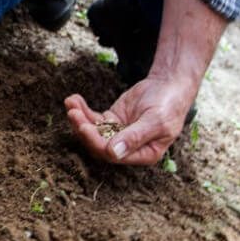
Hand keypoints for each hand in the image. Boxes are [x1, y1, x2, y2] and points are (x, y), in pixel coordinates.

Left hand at [64, 76, 196, 164]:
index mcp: (143, 154)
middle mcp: (128, 148)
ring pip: (93, 131)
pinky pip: (93, 119)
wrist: (169, 85)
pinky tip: (73, 99)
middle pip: (98, 144)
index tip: (84, 127)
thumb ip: (135, 137)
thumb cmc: (168, 105)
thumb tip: (113, 153)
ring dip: (79, 118)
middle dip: (83, 129)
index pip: (113, 155)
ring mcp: (117, 134)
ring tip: (70, 103)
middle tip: (73, 113)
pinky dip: (82, 110)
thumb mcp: (156, 121)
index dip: (96, 142)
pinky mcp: (111, 120)